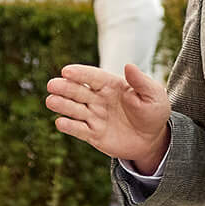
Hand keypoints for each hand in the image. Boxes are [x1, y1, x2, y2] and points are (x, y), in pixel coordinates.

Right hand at [46, 63, 172, 168]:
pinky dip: (69, 127)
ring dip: (62, 105)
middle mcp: (99, 99)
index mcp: (111, 85)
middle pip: (78, 92)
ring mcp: (95, 116)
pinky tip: (60, 122)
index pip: (93, 77)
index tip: (66, 71)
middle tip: (52, 85)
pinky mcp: (93, 134)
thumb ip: (141, 82)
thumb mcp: (154, 95)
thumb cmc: (153, 112)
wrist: (152, 139)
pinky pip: (79, 130)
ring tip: (50, 101)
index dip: (80, 74)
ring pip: (75, 109)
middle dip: (65, 88)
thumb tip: (128, 66)